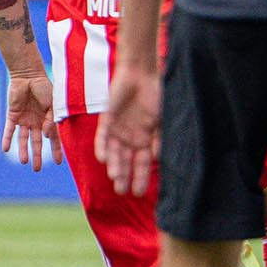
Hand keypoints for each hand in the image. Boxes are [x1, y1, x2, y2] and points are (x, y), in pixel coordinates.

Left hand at [3, 72, 60, 171]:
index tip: (59, 163)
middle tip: (37, 169)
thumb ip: (51, 119)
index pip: (54, 138)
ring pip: (23, 139)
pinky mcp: (12, 115)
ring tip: (24, 162)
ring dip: (23, 150)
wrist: (28, 75)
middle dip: (37, 155)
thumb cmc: (44, 87)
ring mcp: (24, 119)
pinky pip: (9, 130)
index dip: (56, 150)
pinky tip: (5, 150)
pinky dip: (7, 139)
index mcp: (49, 119)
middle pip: (37, 142)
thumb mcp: (53, 104)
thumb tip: (46, 135)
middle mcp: (36, 122)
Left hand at [99, 65, 161, 196]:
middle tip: (122, 191)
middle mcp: (131, 137)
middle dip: (124, 176)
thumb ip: (160, 138)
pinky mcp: (107, 119)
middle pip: (126, 161)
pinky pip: (103, 137)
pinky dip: (102, 147)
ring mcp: (118, 129)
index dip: (140, 177)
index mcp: (146, 138)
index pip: (142, 162)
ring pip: (114, 152)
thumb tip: (158, 158)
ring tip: (115, 177)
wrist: (141, 73)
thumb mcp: (163, 119)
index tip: (138, 192)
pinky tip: (103, 159)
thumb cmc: (157, 94)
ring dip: (114, 164)